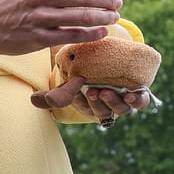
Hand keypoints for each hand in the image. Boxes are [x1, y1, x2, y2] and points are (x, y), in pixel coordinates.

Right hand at [0, 0, 122, 57]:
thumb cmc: (15, 2)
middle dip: (108, 0)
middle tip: (119, 4)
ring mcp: (40, 16)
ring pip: (82, 16)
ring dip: (104, 17)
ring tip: (114, 17)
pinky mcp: (38, 37)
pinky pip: (72, 35)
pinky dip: (92, 33)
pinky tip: (102, 32)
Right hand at [28, 76, 150, 121]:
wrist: (116, 60)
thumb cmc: (89, 73)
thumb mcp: (71, 79)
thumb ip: (54, 92)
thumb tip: (33, 100)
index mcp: (91, 106)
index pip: (84, 108)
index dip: (81, 103)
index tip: (78, 91)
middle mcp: (108, 107)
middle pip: (102, 113)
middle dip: (96, 104)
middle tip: (92, 91)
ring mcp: (124, 102)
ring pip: (120, 109)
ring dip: (113, 102)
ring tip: (107, 91)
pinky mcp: (139, 95)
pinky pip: (141, 103)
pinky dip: (137, 101)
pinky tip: (132, 95)